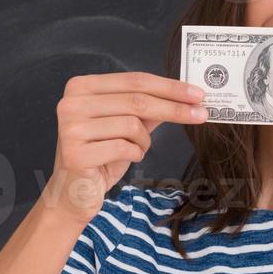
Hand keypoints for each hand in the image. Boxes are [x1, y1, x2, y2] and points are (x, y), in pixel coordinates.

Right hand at [42, 71, 206, 224]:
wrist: (74, 193)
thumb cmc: (101, 156)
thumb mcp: (127, 127)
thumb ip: (149, 109)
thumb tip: (186, 96)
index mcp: (81, 87)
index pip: (134, 80)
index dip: (169, 87)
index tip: (198, 94)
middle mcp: (71, 103)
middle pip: (137, 100)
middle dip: (174, 108)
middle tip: (202, 114)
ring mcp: (70, 128)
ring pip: (132, 125)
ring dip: (144, 140)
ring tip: (135, 148)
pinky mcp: (75, 153)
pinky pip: (124, 147)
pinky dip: (134, 153)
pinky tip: (126, 158)